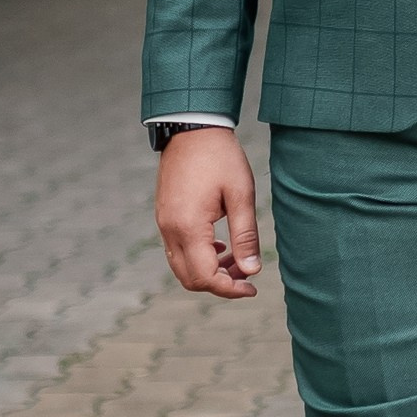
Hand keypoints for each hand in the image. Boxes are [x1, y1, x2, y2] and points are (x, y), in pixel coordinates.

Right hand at [156, 128, 261, 297]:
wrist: (191, 128)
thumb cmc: (220, 157)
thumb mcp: (241, 195)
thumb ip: (245, 235)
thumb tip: (252, 271)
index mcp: (188, 227)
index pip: (205, 277)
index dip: (230, 289)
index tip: (252, 287)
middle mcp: (170, 230)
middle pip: (189, 279)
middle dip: (219, 284)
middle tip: (247, 276)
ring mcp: (163, 223)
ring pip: (181, 267)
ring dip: (208, 271)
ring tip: (237, 260)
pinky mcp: (164, 216)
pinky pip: (176, 250)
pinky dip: (197, 258)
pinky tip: (220, 246)